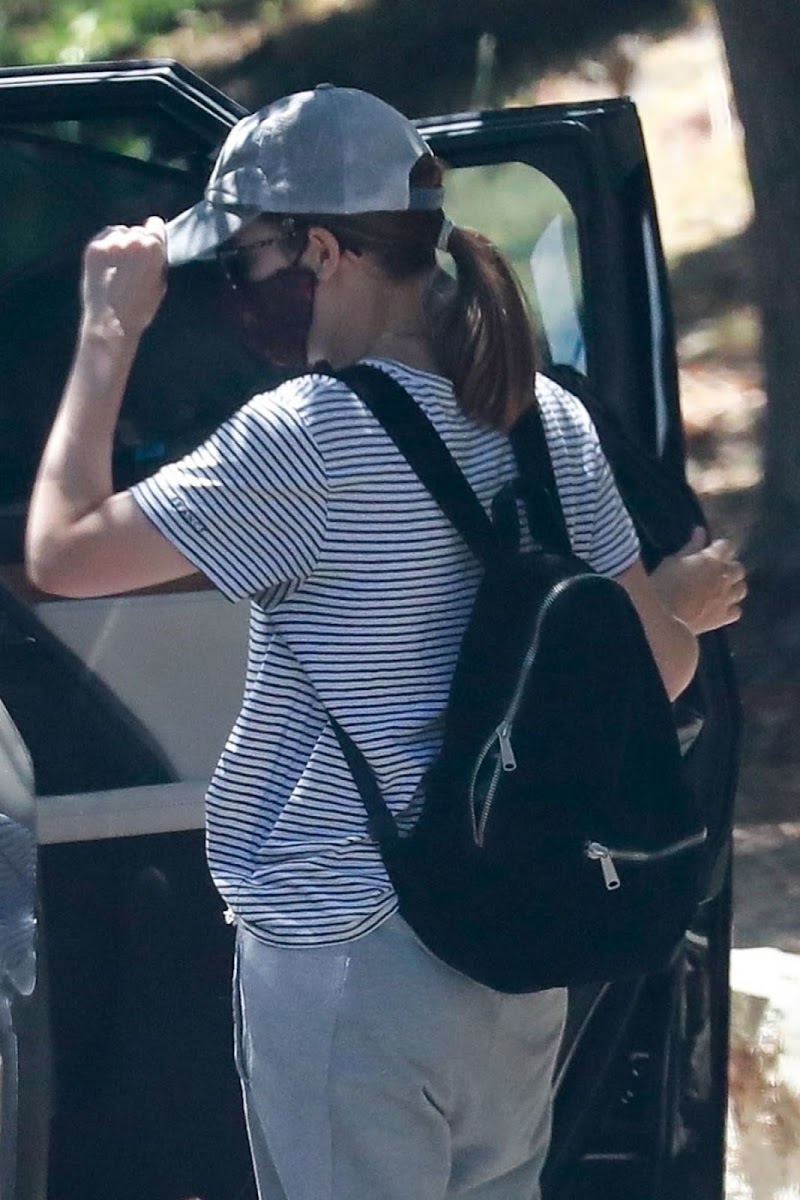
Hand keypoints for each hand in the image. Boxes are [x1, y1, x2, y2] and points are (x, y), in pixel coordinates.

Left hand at [81, 216, 166, 340]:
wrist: (110, 323)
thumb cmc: (139, 309)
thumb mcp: (160, 284)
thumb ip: (158, 261)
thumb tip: (155, 247)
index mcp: (154, 247)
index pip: (155, 224)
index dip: (154, 236)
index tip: (151, 246)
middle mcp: (133, 240)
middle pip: (137, 230)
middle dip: (137, 243)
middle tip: (133, 265)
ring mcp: (111, 243)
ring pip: (119, 233)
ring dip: (120, 244)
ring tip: (119, 267)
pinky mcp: (94, 248)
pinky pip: (104, 239)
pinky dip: (107, 248)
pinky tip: (108, 267)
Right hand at [650, 527, 746, 633]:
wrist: (662, 620)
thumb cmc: (661, 586)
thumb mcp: (672, 561)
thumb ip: (690, 547)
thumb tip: (701, 531)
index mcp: (711, 559)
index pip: (727, 545)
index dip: (720, 548)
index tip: (710, 551)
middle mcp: (724, 577)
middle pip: (738, 568)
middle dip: (729, 568)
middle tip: (714, 572)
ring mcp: (726, 598)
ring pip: (741, 589)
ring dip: (733, 587)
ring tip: (720, 590)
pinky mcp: (723, 617)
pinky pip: (736, 610)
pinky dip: (730, 607)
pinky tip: (719, 608)